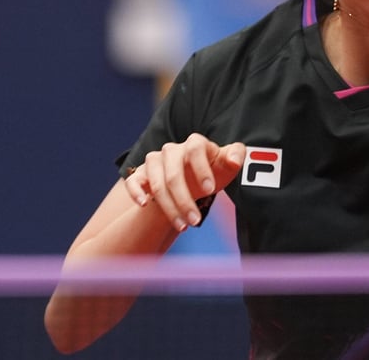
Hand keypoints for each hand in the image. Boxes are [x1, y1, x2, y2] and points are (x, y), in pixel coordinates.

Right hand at [124, 134, 244, 231]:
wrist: (192, 179)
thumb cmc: (213, 170)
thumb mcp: (226, 164)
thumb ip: (236, 157)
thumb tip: (235, 161)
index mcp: (194, 143)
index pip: (195, 150)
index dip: (202, 169)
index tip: (211, 191)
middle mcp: (171, 150)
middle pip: (174, 174)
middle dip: (185, 200)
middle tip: (196, 221)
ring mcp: (154, 161)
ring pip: (157, 184)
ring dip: (169, 207)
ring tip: (183, 226)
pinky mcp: (141, 174)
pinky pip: (133, 182)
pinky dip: (136, 192)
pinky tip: (143, 204)